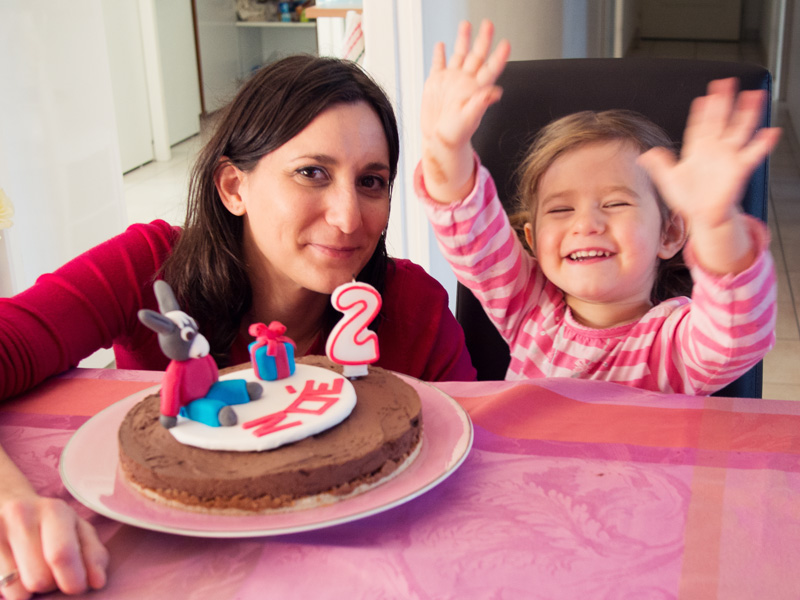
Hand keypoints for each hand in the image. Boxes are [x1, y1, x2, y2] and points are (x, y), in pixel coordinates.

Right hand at [0, 492, 108, 598]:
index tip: (77, 587)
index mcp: (53, 511)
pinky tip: (14, 573)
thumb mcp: (78, 530)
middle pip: (39, 579)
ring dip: (29, 591)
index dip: (73, 580)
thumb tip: (98, 581)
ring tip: (32, 572)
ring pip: (17, 592)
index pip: (61, 555)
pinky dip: (11, 590)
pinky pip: (0, 589)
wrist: (9, 504)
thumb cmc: (52, 523)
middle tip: (51, 574)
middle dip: (51, 586)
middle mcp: (20, 516)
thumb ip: (93, 554)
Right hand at [420, 20, 509, 202]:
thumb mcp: (469, 120)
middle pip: (476, 55)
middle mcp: (466, 82)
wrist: (439, 140)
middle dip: (482, 39)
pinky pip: (439, 64)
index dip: (499, 56)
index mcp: (476, 90)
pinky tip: (441, 45)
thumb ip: (481, 104)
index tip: (506, 44)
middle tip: (488, 24)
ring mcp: (451, 81)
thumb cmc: (455, 135)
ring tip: (466, 24)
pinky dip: (439, 54)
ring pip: (459, 55)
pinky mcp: (436, 83)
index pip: (490, 69)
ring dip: (462, 39)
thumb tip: (496, 92)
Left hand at [638, 77, 780, 228]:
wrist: (702, 216)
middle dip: (723, 101)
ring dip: (747, 112)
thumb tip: (645, 154)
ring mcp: (728, 157)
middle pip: (720, 120)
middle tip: (727, 82)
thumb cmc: (688, 198)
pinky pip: (753, 154)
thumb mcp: (668, 180)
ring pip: (739, 129)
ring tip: (753, 95)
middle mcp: (714, 150)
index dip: (701, 112)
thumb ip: (659, 165)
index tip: (703, 97)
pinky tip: (770, 131)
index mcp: (697, 150)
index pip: (699, 125)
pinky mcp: (739, 169)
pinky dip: (762, 143)